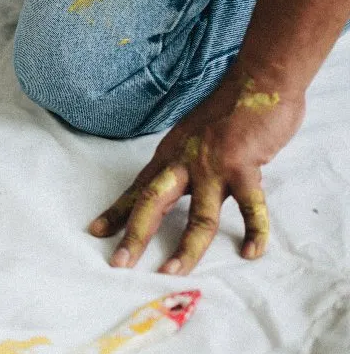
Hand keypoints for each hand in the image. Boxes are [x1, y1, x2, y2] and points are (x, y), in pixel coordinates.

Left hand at [89, 66, 304, 274]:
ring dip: (186, 248)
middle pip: (152, 202)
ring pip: (197, 217)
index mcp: (170, 155)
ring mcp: (213, 166)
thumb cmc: (227, 110)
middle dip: (135, 235)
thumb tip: (176, 182)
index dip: (118, 212)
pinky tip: (250, 251)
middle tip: (119, 262)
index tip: (97, 231)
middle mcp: (184, 162)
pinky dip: (253, 232)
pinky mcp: (243, 167)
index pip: (138, 189)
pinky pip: (249, 207)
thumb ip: (184, 161)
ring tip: (173, 272)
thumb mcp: (193, 136)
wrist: (257, 81)